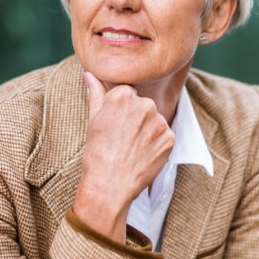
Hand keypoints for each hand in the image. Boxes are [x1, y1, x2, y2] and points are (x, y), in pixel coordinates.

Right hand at [73, 71, 174, 243]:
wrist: (109, 185)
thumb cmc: (97, 152)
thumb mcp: (93, 120)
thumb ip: (95, 93)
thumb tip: (88, 74)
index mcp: (123, 95)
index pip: (127, 93)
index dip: (120, 111)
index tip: (114, 126)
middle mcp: (144, 104)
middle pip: (142, 106)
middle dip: (135, 119)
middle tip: (122, 140)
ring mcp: (159, 121)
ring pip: (154, 121)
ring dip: (147, 131)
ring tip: (131, 149)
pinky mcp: (170, 138)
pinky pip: (164, 136)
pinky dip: (156, 144)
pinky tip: (142, 155)